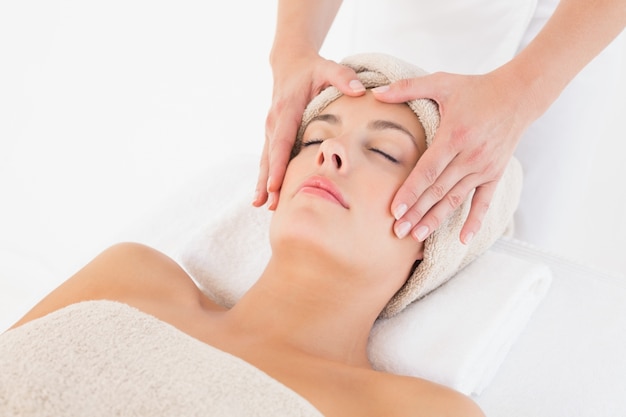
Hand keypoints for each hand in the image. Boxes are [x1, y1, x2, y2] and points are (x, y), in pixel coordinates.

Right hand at [254, 53, 364, 209]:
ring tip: (261, 205)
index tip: (275, 185)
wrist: (289, 62)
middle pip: (269, 156)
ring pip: (266, 159)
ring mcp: (270, 128)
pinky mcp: (272, 133)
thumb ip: (344, 77)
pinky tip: (267, 194)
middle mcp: (274, 121)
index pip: (281, 142)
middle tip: (267, 204)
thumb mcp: (328, 68)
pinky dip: (267, 175)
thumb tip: (359, 90)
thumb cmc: (312, 69)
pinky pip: (269, 157)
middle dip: (267, 181)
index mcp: (287, 110)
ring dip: (263, 182)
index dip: (278, 165)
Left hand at [373, 69, 535, 242]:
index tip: (395, 210)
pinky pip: (483, 202)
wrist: (519, 94)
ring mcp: (484, 168)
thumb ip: (407, 87)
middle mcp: (470, 156)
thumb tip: (375, 92)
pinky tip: (462, 240)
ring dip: (436, 220)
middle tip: (397, 231)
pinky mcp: (495, 174)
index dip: (410, 192)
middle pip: (438, 191)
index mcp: (454, 136)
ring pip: (456, 200)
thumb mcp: (442, 82)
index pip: (427, 171)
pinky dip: (474, 222)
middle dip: (416, 212)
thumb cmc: (476, 88)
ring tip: (417, 236)